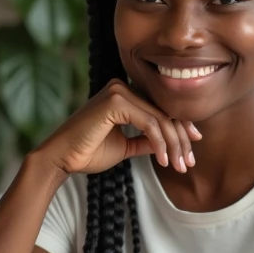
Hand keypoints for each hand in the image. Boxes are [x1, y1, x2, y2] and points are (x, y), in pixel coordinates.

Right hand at [31, 79, 200, 176]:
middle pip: (163, 111)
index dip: (179, 127)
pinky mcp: (115, 102)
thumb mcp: (124, 146)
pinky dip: (160, 143)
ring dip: (174, 144)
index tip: (192, 148)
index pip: (160, 108)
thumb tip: (168, 143)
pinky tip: (164, 160)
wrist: (61, 159)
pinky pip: (149, 123)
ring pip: (160, 118)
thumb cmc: (87, 152)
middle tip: (189, 162)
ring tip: (180, 166)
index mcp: (123, 94)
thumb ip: (145, 141)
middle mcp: (122, 86)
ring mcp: (118, 91)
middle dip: (181, 138)